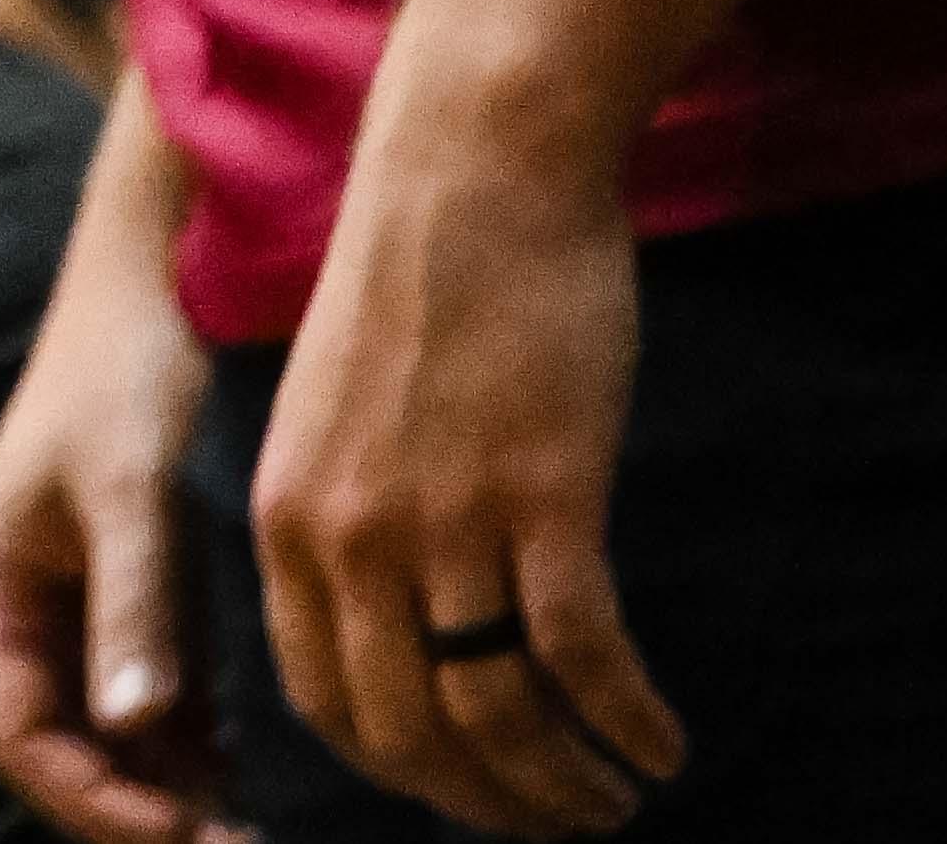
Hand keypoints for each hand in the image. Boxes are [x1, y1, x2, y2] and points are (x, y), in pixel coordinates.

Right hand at [0, 116, 245, 843]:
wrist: (150, 295)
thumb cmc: (122, 381)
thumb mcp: (127, 494)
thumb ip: (131, 609)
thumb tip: (134, 728)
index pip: (21, 738)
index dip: (94, 803)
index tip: (185, 833)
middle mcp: (15, 622)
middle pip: (61, 759)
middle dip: (136, 817)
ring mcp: (71, 622)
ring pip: (107, 748)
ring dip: (168, 797)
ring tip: (256, 834)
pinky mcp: (126, 613)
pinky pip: (148, 715)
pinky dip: (193, 758)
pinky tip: (255, 782)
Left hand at [252, 94, 680, 835]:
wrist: (469, 168)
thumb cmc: (419, 285)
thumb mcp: (337, 416)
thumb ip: (349, 516)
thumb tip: (398, 623)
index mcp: (285, 518)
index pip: (325, 705)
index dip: (401, 772)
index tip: (465, 794)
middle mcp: (347, 534)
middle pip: (411, 734)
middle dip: (488, 804)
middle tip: (560, 823)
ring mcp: (442, 518)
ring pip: (495, 714)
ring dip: (563, 785)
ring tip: (616, 802)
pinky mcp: (540, 495)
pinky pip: (580, 657)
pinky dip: (626, 722)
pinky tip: (662, 746)